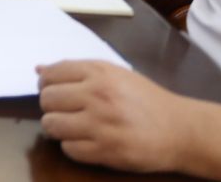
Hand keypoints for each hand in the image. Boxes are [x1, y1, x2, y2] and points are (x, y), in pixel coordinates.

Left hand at [38, 61, 193, 173]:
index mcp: (99, 73)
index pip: (51, 74)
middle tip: (66, 111)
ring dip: (58, 128)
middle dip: (52, 107)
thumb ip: (77, 71)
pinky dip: (73, 147)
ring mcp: (102, 124)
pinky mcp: (107, 151)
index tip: (55, 91)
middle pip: (47, 100)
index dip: (47, 84)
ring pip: (52, 125)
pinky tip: (88, 142)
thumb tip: (38, 69)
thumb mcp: (115, 75)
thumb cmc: (146, 100)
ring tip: (74, 127)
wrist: (182, 131)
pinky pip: (69, 149)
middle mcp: (98, 96)